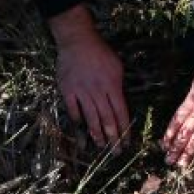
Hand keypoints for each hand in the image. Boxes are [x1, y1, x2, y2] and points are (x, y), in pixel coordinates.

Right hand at [49, 6, 129, 148]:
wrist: (77, 40)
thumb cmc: (100, 52)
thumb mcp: (117, 67)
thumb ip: (119, 86)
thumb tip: (121, 106)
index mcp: (112, 85)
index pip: (121, 113)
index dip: (124, 129)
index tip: (126, 142)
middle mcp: (98, 91)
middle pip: (107, 119)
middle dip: (113, 138)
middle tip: (115, 152)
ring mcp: (81, 91)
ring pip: (91, 118)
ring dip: (97, 134)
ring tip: (101, 147)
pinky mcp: (67, 90)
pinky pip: (73, 110)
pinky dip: (78, 121)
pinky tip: (82, 130)